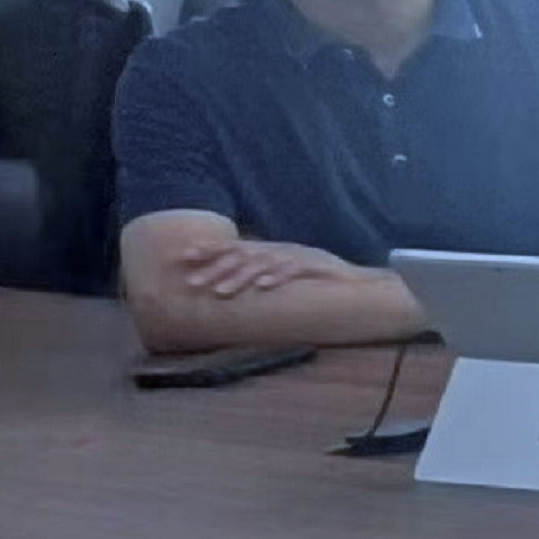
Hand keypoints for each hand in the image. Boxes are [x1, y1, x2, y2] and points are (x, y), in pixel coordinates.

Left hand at [174, 239, 360, 299]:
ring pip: (263, 264)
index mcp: (271, 250)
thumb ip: (258, 274)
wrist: (357, 281)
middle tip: (193, 283)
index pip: (235, 247)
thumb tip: (224, 284)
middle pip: (242, 256)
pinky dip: (278, 277)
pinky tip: (263, 286)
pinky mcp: (317, 266)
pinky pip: (294, 271)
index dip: (209, 249)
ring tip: (220, 292)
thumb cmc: (316, 280)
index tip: (182, 257)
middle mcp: (280, 250)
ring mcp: (298, 256)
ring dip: (239, 277)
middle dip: (215, 268)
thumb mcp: (283, 274)